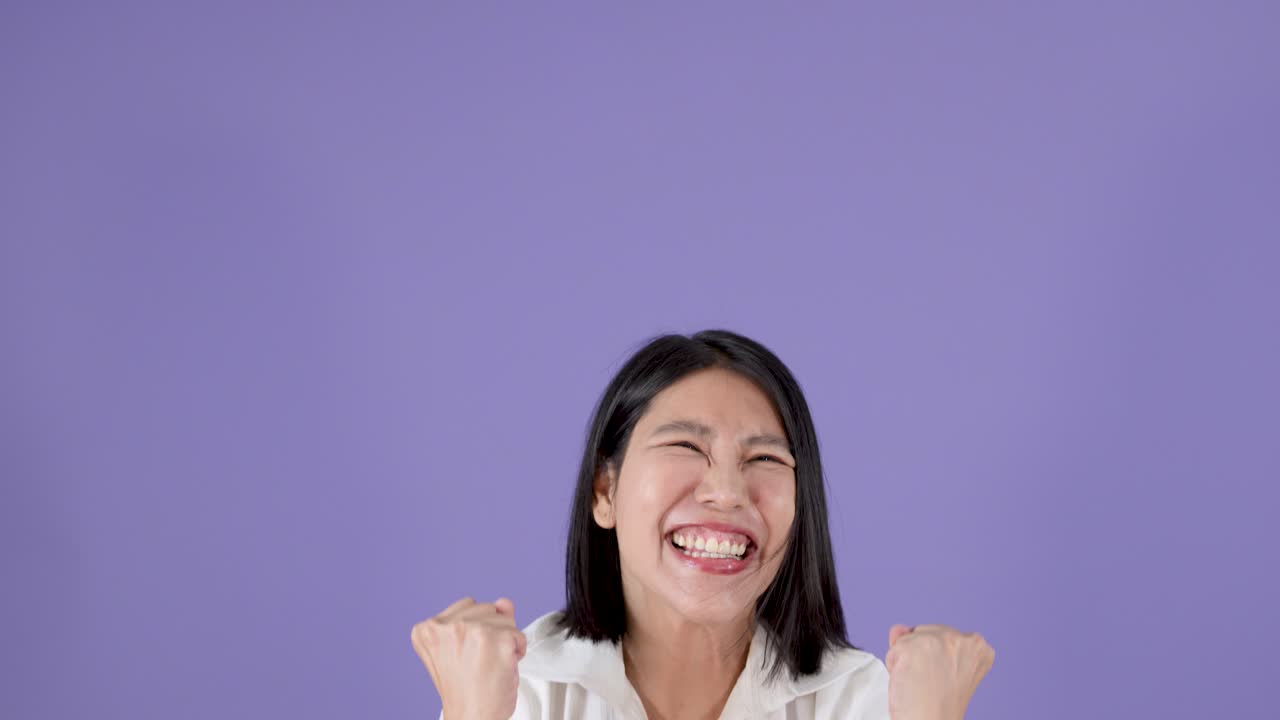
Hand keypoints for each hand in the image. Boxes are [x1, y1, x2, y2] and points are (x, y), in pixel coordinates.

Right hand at [411, 597, 526, 719]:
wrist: (471, 719)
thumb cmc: (465, 692)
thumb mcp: (462, 649)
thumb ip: (482, 619)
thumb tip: (504, 602)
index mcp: (428, 629)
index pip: (467, 606)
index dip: (475, 630)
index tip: (467, 653)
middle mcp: (447, 626)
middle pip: (487, 608)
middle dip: (491, 632)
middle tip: (478, 662)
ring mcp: (472, 630)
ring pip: (505, 619)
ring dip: (504, 641)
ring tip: (489, 664)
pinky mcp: (497, 640)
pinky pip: (518, 635)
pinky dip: (517, 651)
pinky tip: (501, 667)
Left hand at [885, 623, 994, 719]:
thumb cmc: (939, 706)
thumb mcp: (942, 668)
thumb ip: (922, 641)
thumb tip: (899, 629)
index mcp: (978, 646)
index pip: (943, 636)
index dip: (937, 660)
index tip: (944, 678)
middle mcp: (961, 638)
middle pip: (925, 633)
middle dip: (921, 656)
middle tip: (931, 684)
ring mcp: (936, 640)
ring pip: (908, 640)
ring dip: (907, 661)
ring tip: (921, 684)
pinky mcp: (911, 646)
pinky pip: (893, 651)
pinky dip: (895, 668)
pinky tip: (909, 684)